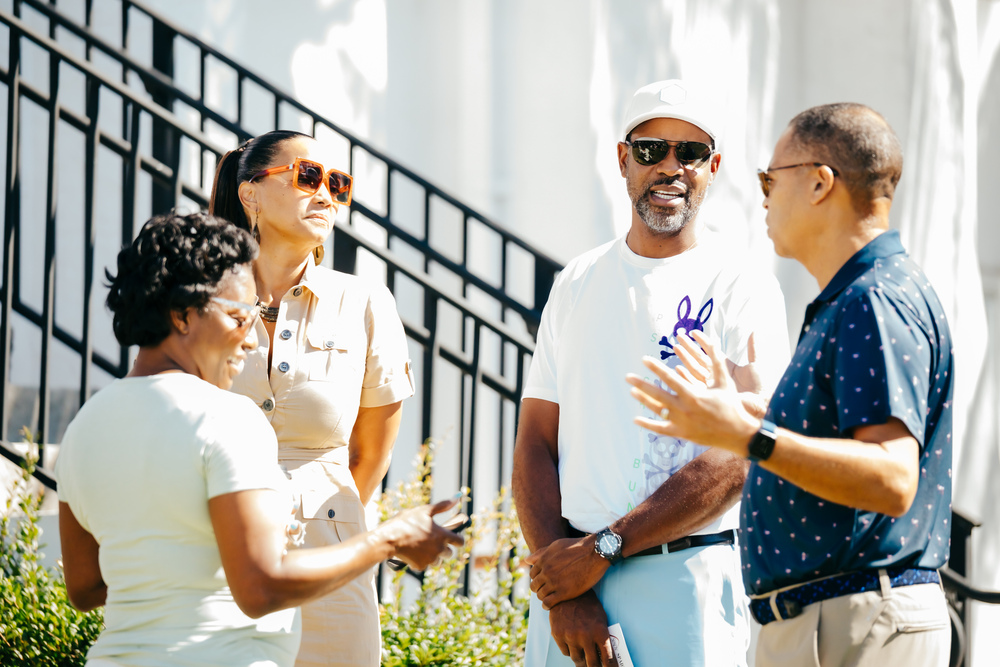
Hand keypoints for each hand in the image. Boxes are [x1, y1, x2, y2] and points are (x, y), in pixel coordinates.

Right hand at [378, 499, 464, 570]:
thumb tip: (457, 498)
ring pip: (437, 561)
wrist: (389, 538)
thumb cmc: (406, 522)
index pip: (460, 542)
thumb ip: (442, 506)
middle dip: (443, 549)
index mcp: (442, 535)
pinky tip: (414, 553)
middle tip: (432, 542)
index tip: (455, 539)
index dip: (458, 540)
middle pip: (449, 553)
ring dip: (433, 556)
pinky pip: (425, 565)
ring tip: (422, 548)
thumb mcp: (424, 510)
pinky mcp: (420, 566)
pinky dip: (421, 560)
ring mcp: (430, 559)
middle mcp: (439, 549)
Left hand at [524, 535, 607, 608]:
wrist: (595, 553)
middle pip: (534, 585)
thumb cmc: (577, 547)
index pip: (532, 574)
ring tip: (549, 597)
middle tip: (546, 590)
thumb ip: (541, 553)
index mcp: (543, 560)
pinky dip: (547, 605)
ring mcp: (554, 583)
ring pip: (540, 595)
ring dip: (543, 597)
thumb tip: (527, 560)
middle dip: (539, 588)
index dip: (537, 578)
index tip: (543, 581)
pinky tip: (550, 605)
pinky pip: (548, 603)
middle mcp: (546, 572)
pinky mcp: (564, 593)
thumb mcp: (556, 545)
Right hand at [548, 592, 614, 666]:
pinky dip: (570, 650)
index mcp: (600, 632)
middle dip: (594, 666)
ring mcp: (570, 636)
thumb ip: (603, 636)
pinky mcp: (558, 634)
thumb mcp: (601, 617)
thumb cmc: (588, 605)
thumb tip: (607, 655)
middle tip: (595, 666)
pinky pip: (565, 652)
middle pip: (592, 663)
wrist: (567, 591)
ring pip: (577, 659)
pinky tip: (572, 644)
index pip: (608, 659)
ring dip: (581, 659)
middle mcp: (585, 636)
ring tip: (583, 656)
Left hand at [627, 331, 758, 453]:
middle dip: (641, 384)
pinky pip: (660, 429)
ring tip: (632, 391)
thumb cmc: (731, 405)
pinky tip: (636, 419)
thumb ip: (716, 362)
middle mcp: (685, 409)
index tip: (644, 359)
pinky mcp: (681, 433)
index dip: (656, 368)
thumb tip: (713, 342)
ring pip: (657, 410)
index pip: (670, 378)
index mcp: (694, 395)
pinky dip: (647, 424)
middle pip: (658, 394)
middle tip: (628, 376)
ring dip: (643, 401)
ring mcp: (682, 423)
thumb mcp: (724, 382)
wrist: (737, 433)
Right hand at [675, 331, 765, 416]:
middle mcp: (717, 374)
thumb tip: (753, 332)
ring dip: (684, 358)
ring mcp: (711, 384)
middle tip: (679, 336)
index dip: (702, 341)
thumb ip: (752, 349)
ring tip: (675, 347)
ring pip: (694, 368)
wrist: (760, 405)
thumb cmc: (759, 386)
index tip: (693, 332)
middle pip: (699, 358)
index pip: (711, 351)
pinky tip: (678, 368)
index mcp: (725, 366)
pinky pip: (693, 384)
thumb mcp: (754, 364)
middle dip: (689, 347)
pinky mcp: (708, 395)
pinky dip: (685, 376)